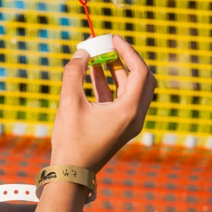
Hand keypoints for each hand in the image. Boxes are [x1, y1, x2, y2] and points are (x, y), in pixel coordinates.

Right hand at [49, 34, 155, 172]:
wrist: (71, 173)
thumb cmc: (71, 141)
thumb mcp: (69, 102)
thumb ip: (74, 73)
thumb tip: (82, 52)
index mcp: (129, 111)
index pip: (140, 72)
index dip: (128, 51)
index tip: (113, 38)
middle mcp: (135, 116)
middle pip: (142, 78)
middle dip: (126, 59)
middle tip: (109, 45)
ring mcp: (129, 122)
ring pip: (130, 88)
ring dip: (116, 70)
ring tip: (97, 54)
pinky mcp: (119, 126)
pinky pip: (120, 98)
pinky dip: (109, 84)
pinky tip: (92, 72)